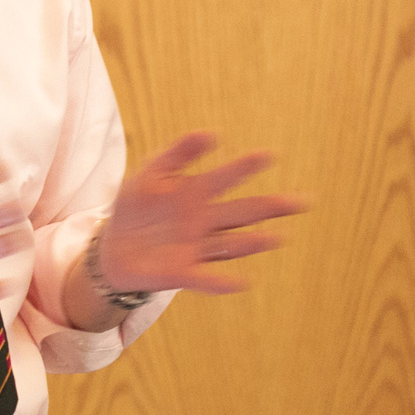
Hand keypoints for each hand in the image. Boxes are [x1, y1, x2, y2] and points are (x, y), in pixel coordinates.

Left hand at [95, 132, 307, 296]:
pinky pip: (206, 278)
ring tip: (277, 237)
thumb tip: (211, 132)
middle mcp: (204, 221)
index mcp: (196, 193)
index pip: (225, 177)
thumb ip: (176, 154)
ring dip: (254, 242)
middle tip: (302, 201)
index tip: (269, 155)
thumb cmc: (135, 207)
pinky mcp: (183, 273)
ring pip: (231, 244)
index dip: (245, 167)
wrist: (113, 248)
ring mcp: (197, 247)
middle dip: (271, 206)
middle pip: (243, 212)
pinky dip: (223, 281)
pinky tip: (242, 282)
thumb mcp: (149, 174)